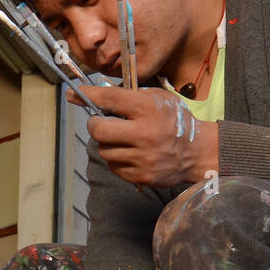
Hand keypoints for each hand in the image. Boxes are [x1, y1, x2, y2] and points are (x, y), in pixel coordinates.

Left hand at [66, 84, 218, 188]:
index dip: (88, 95)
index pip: (110, 99)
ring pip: (104, 150)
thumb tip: (97, 95)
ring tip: (121, 139)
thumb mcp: (158, 99)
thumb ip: (131, 96)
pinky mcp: (141, 175)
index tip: (74, 93)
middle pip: (99, 130)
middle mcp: (144, 133)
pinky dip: (116, 159)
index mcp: (148, 109)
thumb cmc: (175, 121)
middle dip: (95, 125)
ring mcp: (142, 157)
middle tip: (101, 123)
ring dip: (107, 144)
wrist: (196, 152)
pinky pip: (114, 167)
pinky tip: (128, 153)